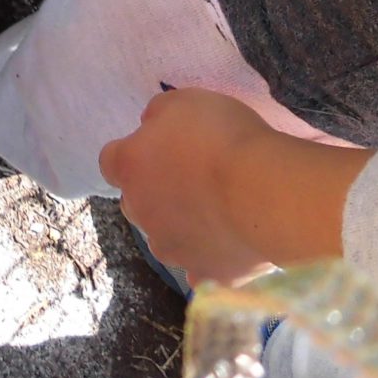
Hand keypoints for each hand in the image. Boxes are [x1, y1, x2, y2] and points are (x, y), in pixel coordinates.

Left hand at [99, 89, 279, 285]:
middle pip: (136, 203)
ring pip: (166, 240)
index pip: (111, 161)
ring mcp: (172, 249)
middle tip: (194, 180)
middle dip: (155, 194)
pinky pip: (201, 272)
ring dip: (182, 228)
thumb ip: (160, 115)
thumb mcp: (184, 103)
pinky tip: (232, 248)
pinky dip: (211, 262)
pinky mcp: (207, 275)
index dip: (134, 154)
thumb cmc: (222, 137)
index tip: (160, 148)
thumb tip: (152, 126)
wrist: (266, 193)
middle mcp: (140, 212)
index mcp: (129, 167)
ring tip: (220, 214)